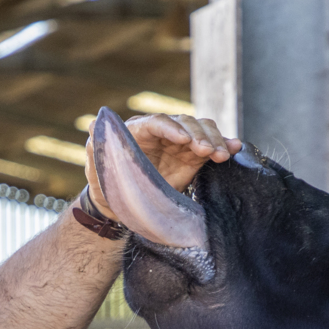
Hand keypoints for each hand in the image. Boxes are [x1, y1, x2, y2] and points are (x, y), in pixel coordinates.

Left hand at [84, 114, 240, 220]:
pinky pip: (210, 147)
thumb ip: (96, 146)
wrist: (122, 206)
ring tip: (223, 154)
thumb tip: (93, 124)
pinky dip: (224, 145)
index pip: (156, 122)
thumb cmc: (107, 184)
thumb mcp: (97, 168)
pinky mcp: (192, 157)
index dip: (171, 128)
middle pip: (185, 123)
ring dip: (214, 139)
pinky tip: (235, 148)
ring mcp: (179, 144)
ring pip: (201, 130)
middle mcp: (161, 132)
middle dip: (198, 134)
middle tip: (207, 151)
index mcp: (138, 131)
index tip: (184, 140)